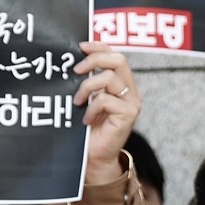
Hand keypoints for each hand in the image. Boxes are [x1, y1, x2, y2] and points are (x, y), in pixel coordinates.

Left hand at [73, 41, 140, 184]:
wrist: (95, 157)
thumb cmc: (89, 130)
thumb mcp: (88, 99)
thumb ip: (88, 82)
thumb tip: (73, 62)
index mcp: (122, 83)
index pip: (115, 55)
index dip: (99, 46)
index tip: (80, 46)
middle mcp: (130, 91)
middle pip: (118, 60)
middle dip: (94, 59)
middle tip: (76, 70)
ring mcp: (131, 103)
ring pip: (109, 78)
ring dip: (87, 87)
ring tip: (77, 101)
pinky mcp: (127, 115)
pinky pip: (105, 100)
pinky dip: (90, 108)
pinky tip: (85, 119)